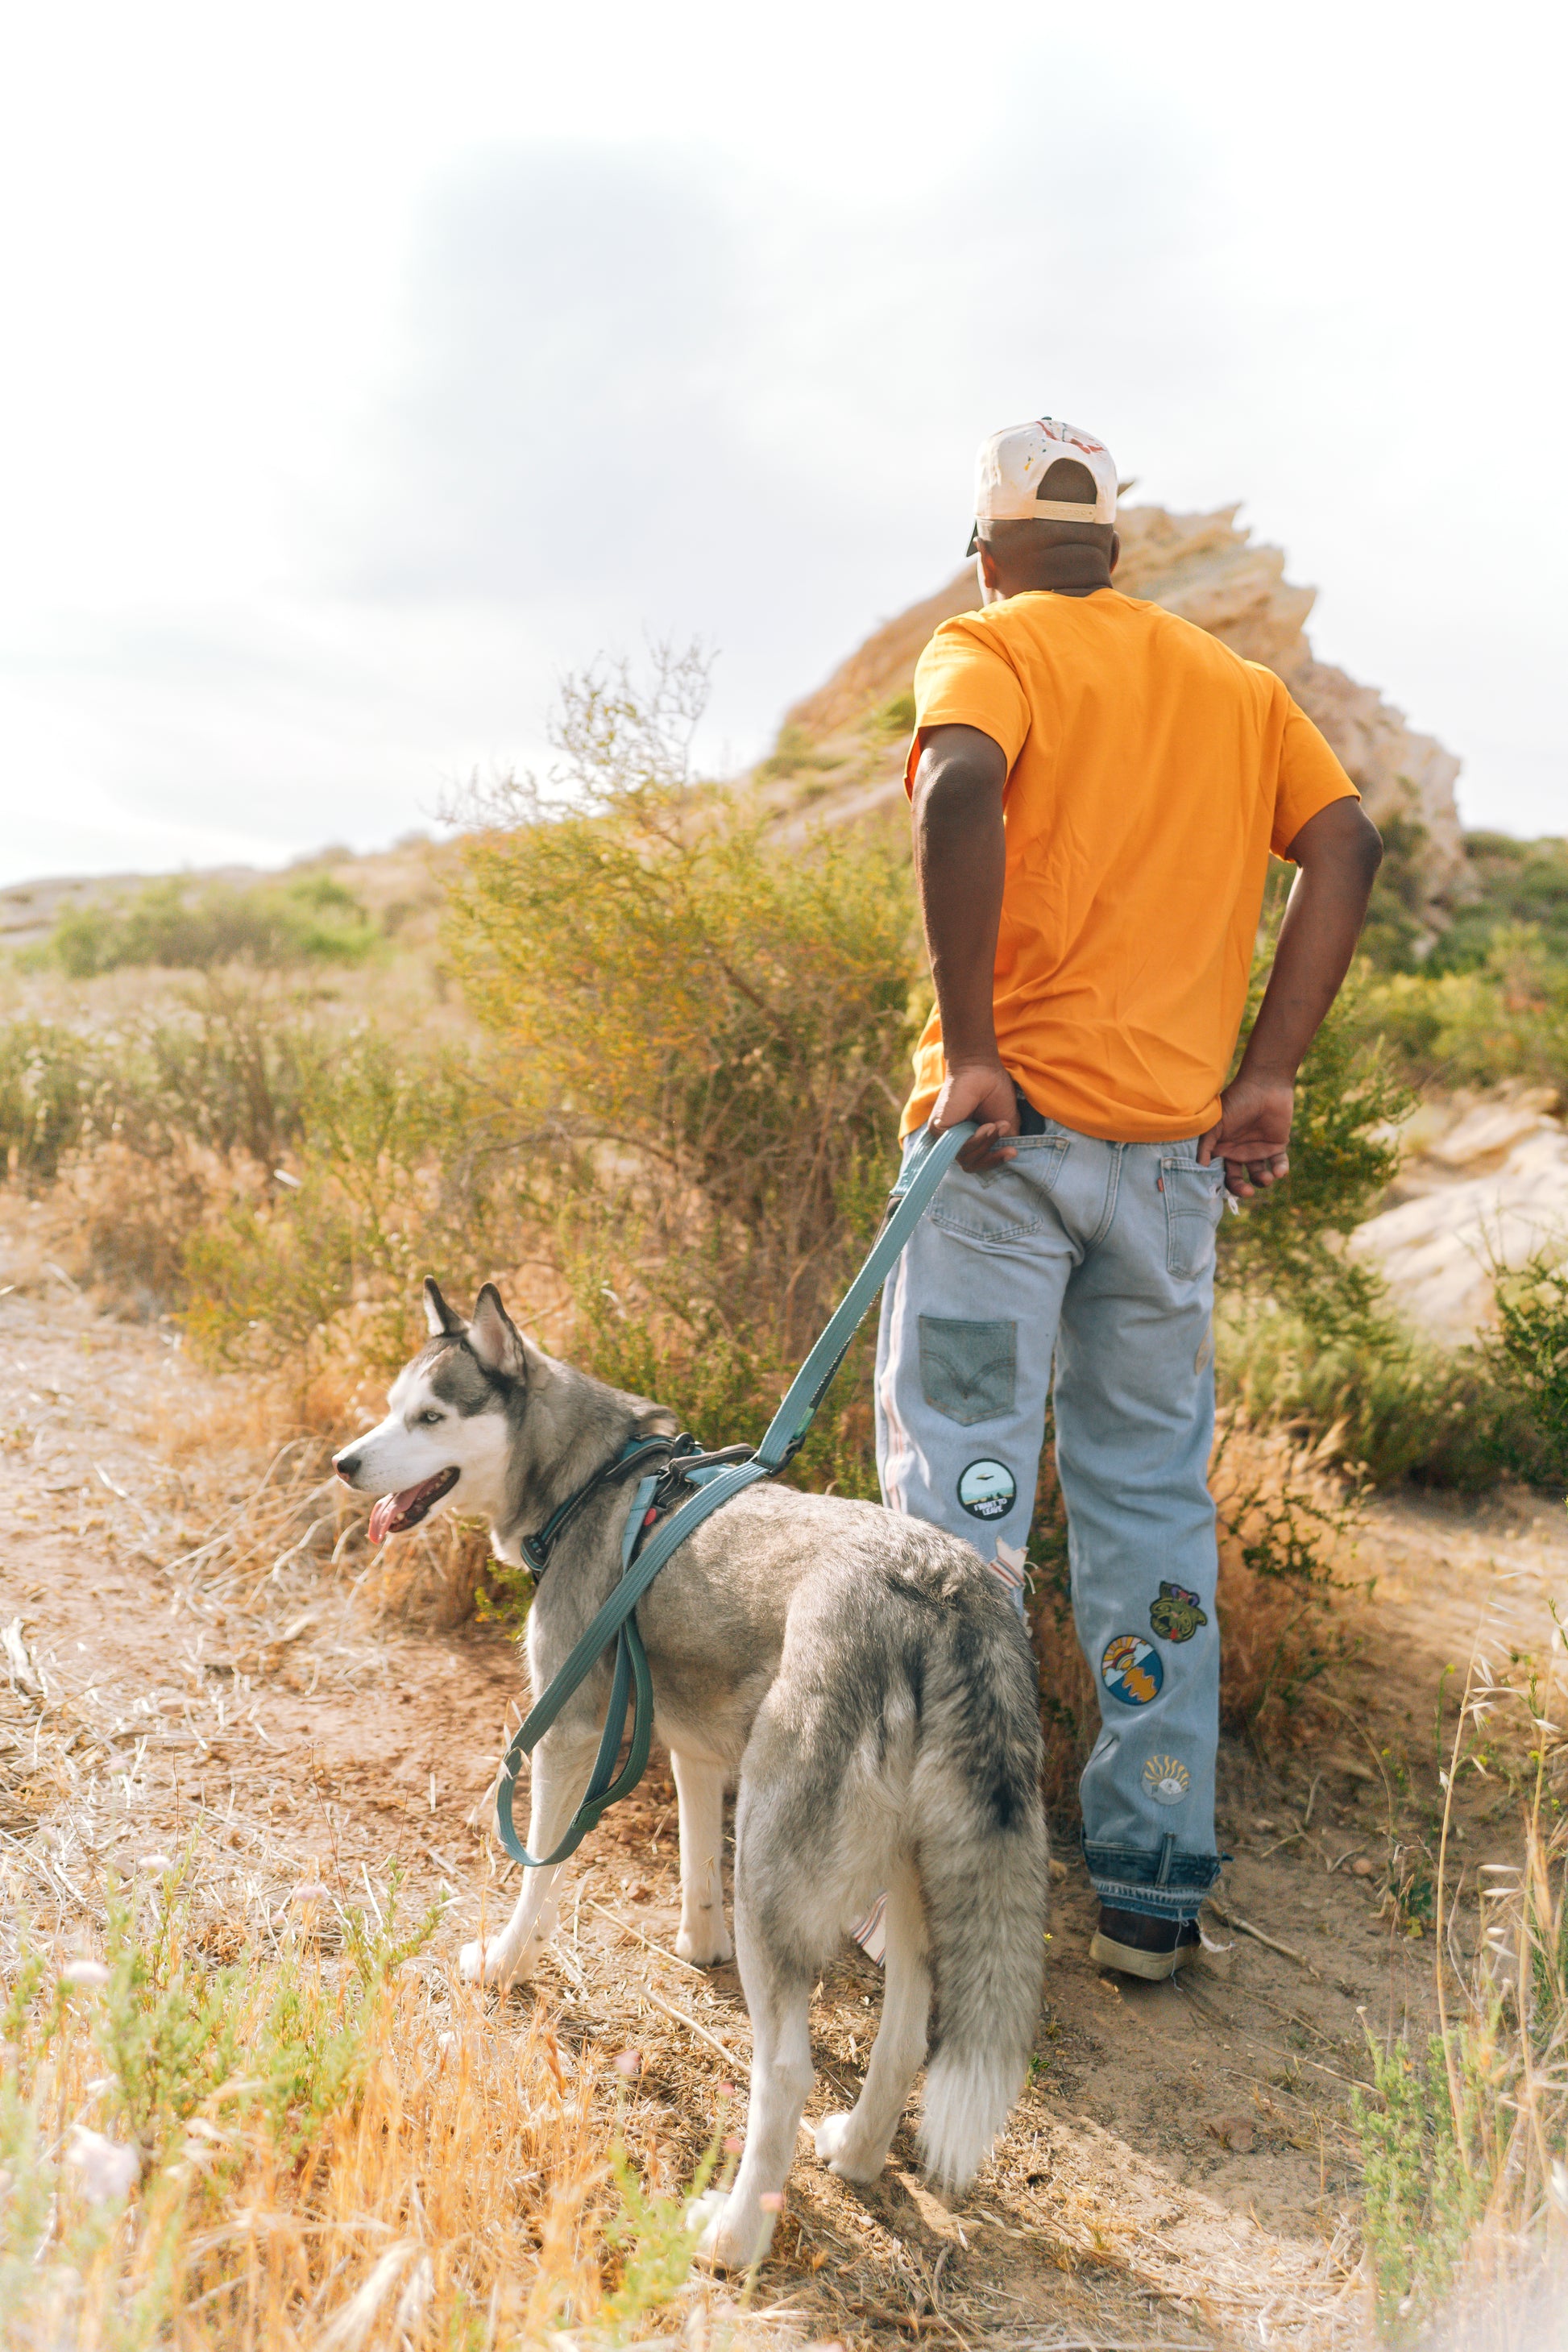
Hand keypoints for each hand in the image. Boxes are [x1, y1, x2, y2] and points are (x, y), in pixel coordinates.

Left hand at [929, 1060, 1018, 1171]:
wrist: (982, 1069)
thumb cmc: (994, 1092)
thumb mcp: (1006, 1123)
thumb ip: (1005, 1143)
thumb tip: (1009, 1159)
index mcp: (969, 1140)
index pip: (978, 1163)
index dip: (995, 1162)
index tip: (1013, 1152)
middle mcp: (954, 1141)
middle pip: (971, 1165)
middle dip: (992, 1157)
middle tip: (1007, 1142)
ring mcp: (944, 1136)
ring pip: (965, 1158)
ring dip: (986, 1144)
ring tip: (997, 1126)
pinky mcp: (938, 1129)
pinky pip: (957, 1148)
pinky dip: (976, 1139)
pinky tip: (986, 1126)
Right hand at [1199, 1074, 1293, 1200]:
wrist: (1265, 1085)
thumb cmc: (1236, 1102)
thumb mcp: (1215, 1124)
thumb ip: (1205, 1146)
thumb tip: (1198, 1168)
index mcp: (1221, 1149)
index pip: (1217, 1173)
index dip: (1218, 1185)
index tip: (1222, 1191)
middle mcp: (1238, 1152)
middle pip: (1237, 1179)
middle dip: (1241, 1189)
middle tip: (1247, 1192)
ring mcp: (1257, 1150)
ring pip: (1259, 1176)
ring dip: (1262, 1181)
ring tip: (1267, 1178)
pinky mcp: (1277, 1146)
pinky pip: (1279, 1164)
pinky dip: (1280, 1170)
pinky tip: (1279, 1172)